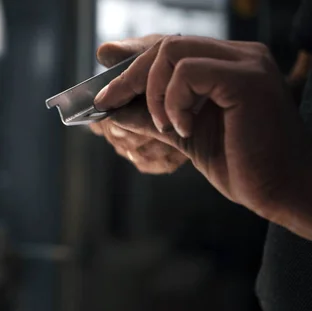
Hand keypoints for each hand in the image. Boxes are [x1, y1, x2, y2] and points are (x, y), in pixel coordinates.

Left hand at [94, 35, 311, 239]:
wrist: (280, 192)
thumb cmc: (242, 165)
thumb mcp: (185, 136)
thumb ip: (152, 118)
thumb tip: (114, 110)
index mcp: (228, 65)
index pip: (171, 49)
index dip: (132, 62)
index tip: (104, 79)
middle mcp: (240, 56)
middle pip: (166, 46)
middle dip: (129, 76)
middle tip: (109, 103)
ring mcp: (246, 63)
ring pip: (171, 51)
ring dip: (153, 92)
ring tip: (166, 126)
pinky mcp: (247, 79)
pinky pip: (188, 72)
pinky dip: (173, 101)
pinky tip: (183, 128)